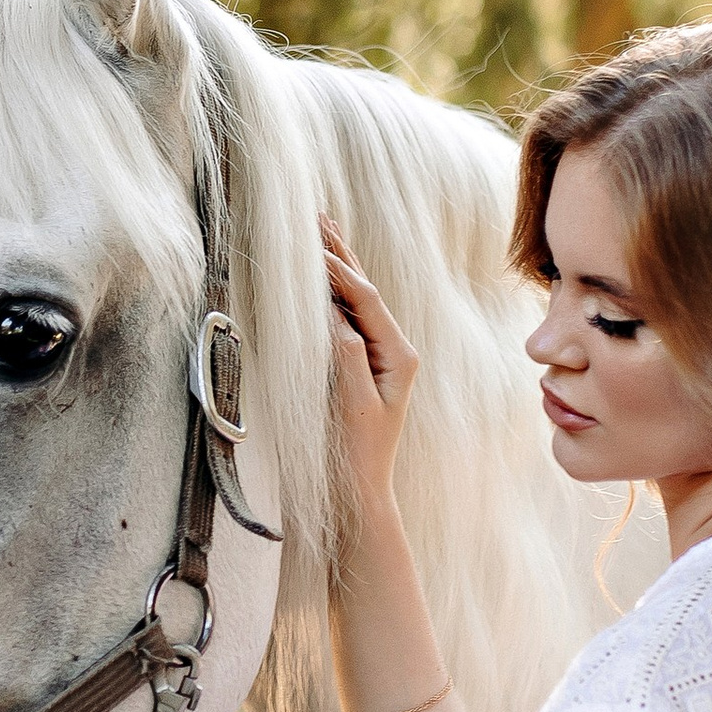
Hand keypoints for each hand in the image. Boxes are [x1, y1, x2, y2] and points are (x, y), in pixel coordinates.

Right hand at [323, 218, 418, 523]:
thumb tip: (334, 311)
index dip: (338, 270)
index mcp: (400, 355)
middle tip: (319, 217)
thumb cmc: (355, 455)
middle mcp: (395, 351)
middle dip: (341, 254)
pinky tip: (320, 278)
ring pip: (356, 300)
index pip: (365, 299)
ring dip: (337, 265)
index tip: (310, 245)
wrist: (356, 494)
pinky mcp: (361, 367)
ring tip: (321, 232)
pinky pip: (346, 319)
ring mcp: (379, 357)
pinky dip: (330, 292)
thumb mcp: (352, 402)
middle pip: (365, 291)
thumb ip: (346, 353)